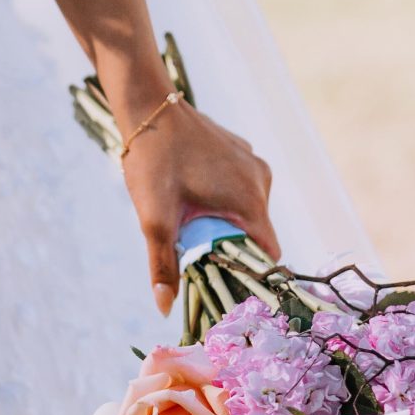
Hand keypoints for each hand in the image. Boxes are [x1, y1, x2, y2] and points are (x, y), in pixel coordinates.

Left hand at [118, 100, 279, 314]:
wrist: (147, 107)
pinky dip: (220, 201)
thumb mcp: (155, 219)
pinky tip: (191, 197)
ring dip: (221, 223)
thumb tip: (165, 307)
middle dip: (228, 248)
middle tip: (194, 252)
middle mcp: (260, 181)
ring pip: (245, 211)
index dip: (249, 274)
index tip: (224, 285)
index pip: (267, 253)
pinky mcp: (240, 154)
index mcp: (250, 199)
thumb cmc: (153, 161)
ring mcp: (252, 163)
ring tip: (189, 222)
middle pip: (254, 233)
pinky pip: (237, 190)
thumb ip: (163, 264)